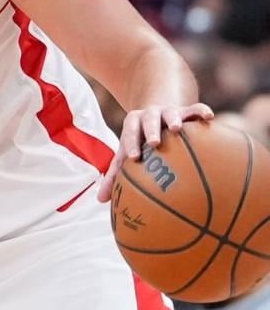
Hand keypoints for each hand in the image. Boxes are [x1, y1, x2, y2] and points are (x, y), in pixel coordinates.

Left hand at [97, 103, 213, 202]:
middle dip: (150, 130)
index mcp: (133, 125)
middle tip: (153, 142)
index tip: (134, 157)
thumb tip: (100, 200)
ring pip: (171, 112)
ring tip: (177, 129)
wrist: (156, 114)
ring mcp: (169, 111)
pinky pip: (195, 108)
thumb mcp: (127, 152)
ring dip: (173, 118)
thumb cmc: (139, 142)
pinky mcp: (187, 111)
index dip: (131, 144)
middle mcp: (150, 115)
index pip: (129, 133)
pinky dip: (201, 111)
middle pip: (148, 119)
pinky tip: (209, 116)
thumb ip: (114, 174)